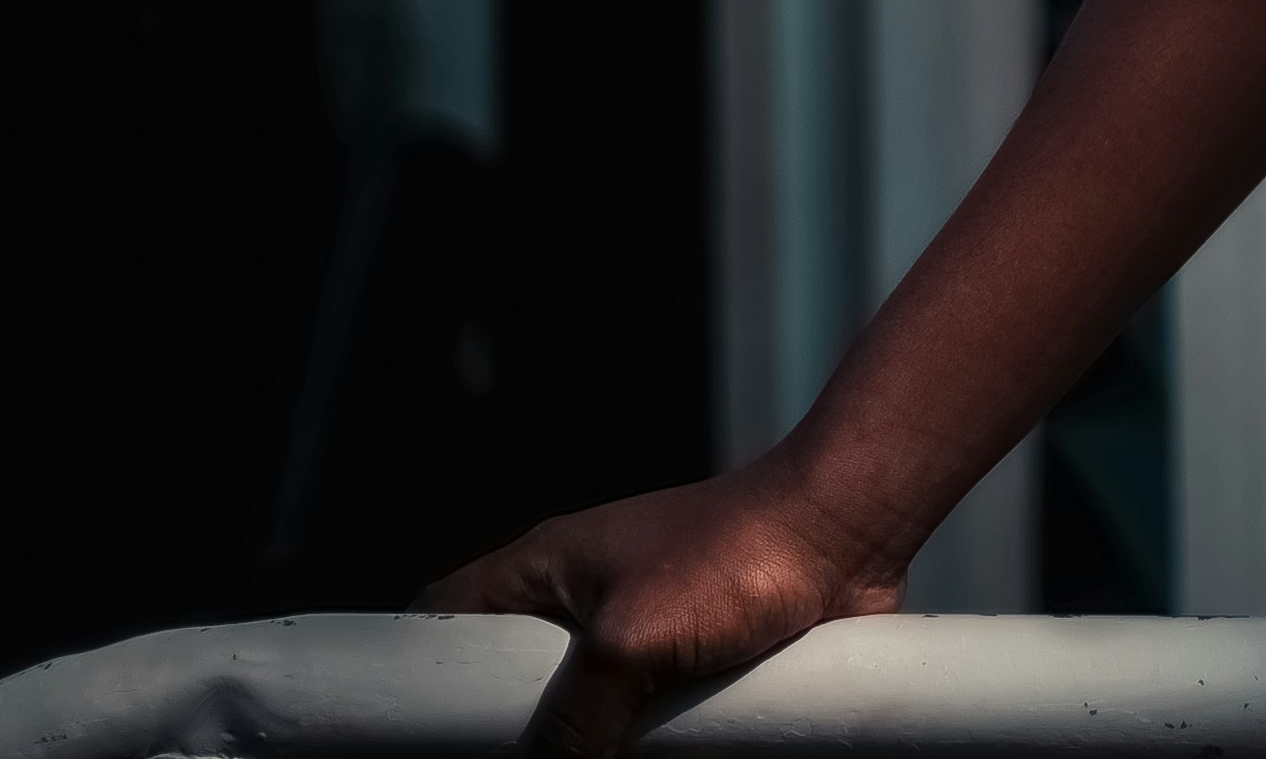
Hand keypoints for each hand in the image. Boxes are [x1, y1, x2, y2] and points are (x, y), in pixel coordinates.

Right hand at [423, 457, 912, 758]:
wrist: (850, 530)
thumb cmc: (738, 554)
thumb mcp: (628, 644)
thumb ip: (573, 723)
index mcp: (547, 573)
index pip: (445, 625)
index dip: (421, 680)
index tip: (415, 739)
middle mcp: (586, 604)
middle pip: (515, 689)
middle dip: (520, 738)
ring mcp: (642, 635)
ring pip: (587, 717)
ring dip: (591, 749)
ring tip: (605, 758)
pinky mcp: (694, 663)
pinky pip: (649, 723)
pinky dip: (649, 750)